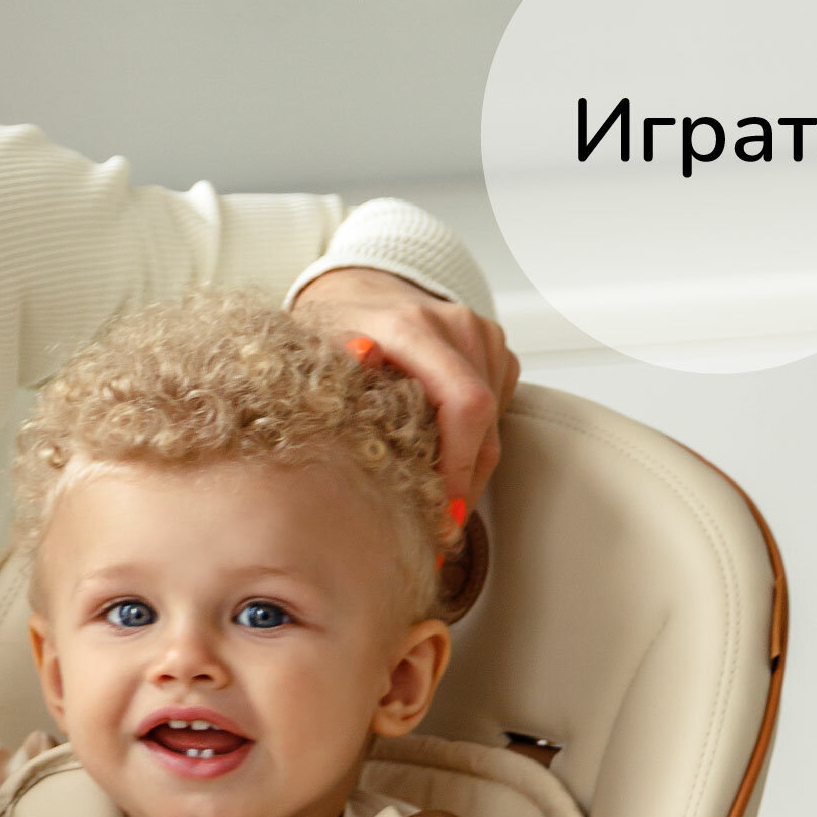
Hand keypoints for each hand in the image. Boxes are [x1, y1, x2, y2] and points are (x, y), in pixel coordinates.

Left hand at [293, 268, 519, 504]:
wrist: (358, 289)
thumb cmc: (334, 328)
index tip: (444, 511)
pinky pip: (498, 409)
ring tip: (435, 497)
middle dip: (465, 481)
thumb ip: (340, 375)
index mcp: (411, 327)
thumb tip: (361, 374)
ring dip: (469, 466)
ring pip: (495, 422)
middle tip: (438, 527)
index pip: (464, 404)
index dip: (460, 467)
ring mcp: (481, 333)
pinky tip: (442, 452)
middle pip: (484, 423)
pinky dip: (474, 440)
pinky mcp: (494, 347)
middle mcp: (455, 325)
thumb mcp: (318, 354)